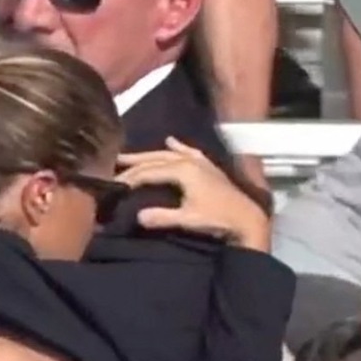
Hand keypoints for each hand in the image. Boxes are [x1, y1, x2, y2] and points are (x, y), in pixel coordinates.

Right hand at [117, 137, 268, 248]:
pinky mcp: (208, 166)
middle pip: (156, 158)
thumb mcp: (187, 219)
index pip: (149, 171)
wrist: (246, 218)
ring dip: (149, 154)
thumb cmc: (217, 219)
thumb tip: (138, 216)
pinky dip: (178, 146)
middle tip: (114, 162)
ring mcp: (200, 162)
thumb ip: (162, 217)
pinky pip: (189, 152)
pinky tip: (170, 141)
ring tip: (131, 155)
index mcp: (183, 170)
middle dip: (135, 162)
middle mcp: (189, 161)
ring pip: (168, 154)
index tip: (114, 183)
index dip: (130, 177)